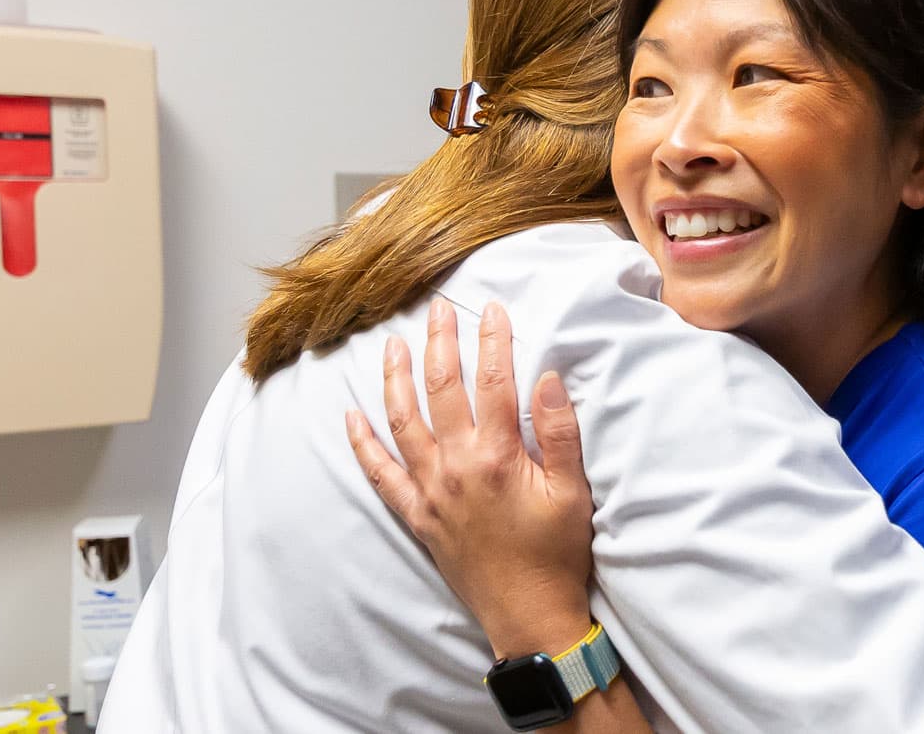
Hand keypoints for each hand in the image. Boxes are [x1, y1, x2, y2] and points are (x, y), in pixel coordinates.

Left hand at [345, 298, 597, 658]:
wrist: (529, 614)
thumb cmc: (556, 553)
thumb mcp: (573, 491)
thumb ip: (560, 432)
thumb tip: (547, 377)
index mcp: (498, 457)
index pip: (494, 382)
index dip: (492, 341)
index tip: (492, 309)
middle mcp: (457, 468)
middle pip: (442, 391)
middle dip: (440, 345)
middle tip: (437, 310)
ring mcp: (431, 492)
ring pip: (403, 423)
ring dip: (396, 380)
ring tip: (393, 346)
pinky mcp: (418, 516)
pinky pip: (381, 475)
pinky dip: (363, 445)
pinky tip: (350, 417)